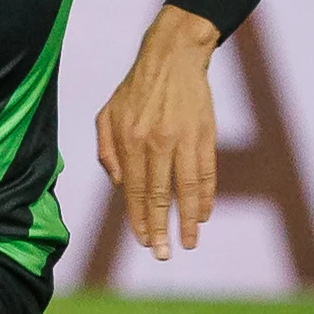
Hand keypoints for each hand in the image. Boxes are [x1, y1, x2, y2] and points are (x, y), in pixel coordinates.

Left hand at [95, 4, 221, 259]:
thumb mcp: (107, 115)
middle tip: (163, 254)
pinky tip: (203, 214)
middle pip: (158, 195)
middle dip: (160, 228)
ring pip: (186, 190)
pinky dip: (206, 197)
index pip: (133, 190)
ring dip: (188, 220)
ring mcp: (183, 140)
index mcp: (130, 140)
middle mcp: (156, 143)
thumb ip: (106, 151)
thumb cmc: (135, 90)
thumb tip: (117, 185)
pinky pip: (206, 174)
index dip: (138, 218)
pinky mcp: (205, 136)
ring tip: (188, 242)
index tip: (144, 241)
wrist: (173, 59)